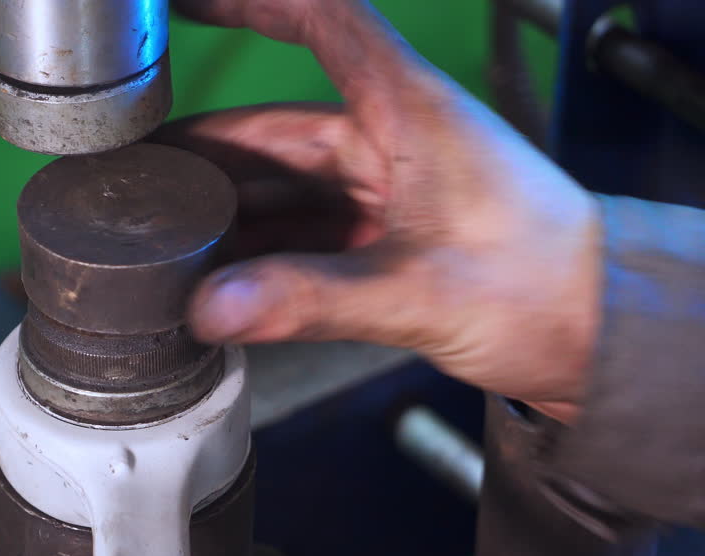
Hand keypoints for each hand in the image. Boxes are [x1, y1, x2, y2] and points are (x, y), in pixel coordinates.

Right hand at [162, 0, 601, 422]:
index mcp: (410, 114)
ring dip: (228, 210)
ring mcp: (388, 193)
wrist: (604, 336)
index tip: (187, 6)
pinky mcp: (387, 241)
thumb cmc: (548, 287)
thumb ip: (311, 298)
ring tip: (161, 231)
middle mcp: (393, 142)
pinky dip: (260, 256)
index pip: (324, 23)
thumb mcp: (421, 291)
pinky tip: (219, 278)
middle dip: (205, 149)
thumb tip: (213, 304)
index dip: (252, 5)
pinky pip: (303, 235)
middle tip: (136, 169)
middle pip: (277, 127)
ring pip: (285, 187)